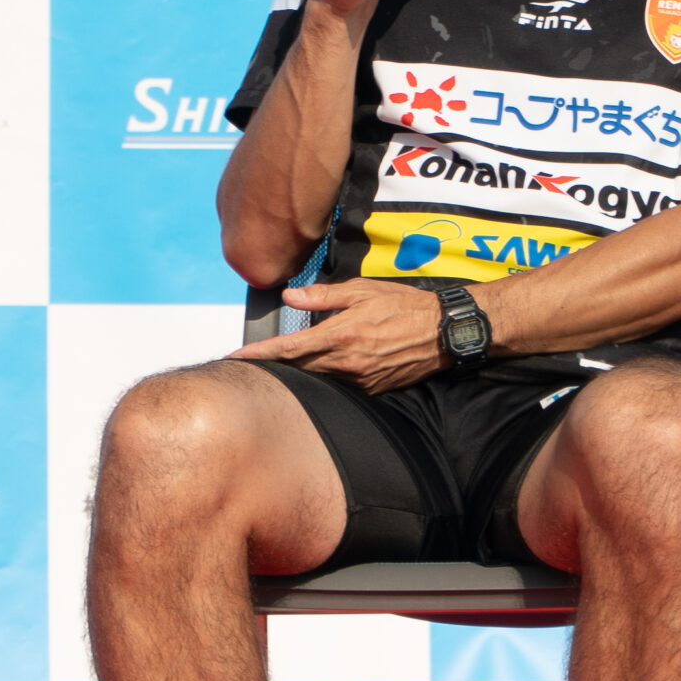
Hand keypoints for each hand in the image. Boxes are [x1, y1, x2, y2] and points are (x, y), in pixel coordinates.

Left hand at [232, 278, 445, 393]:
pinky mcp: (372, 389)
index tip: (237, 358)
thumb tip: (290, 296)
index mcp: (340, 335)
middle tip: (250, 363)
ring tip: (280, 367)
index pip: (289, 348)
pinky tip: (321, 369)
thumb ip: (324, 296)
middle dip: (273, 367)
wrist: (443, 333)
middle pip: (297, 369)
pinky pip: (340, 386)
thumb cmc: (405, 306)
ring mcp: (359, 380)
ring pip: (317, 380)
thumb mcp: (363, 291)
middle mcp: (346, 362)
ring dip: (298, 374)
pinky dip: (325, 378)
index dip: (260, 354)